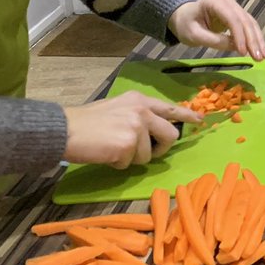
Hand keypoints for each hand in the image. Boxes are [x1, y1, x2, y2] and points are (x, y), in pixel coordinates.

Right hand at [63, 91, 197, 168]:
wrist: (65, 129)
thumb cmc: (87, 122)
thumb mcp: (117, 108)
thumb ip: (138, 116)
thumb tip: (153, 130)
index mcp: (139, 100)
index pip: (170, 107)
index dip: (186, 115)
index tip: (200, 120)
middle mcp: (142, 110)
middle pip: (170, 135)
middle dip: (160, 149)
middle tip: (143, 153)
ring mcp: (136, 127)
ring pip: (149, 155)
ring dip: (132, 158)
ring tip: (112, 149)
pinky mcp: (127, 145)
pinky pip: (130, 164)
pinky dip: (118, 164)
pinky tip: (105, 153)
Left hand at [169, 0, 264, 60]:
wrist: (184, 16)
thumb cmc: (186, 25)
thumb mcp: (194, 35)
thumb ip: (214, 40)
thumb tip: (235, 47)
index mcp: (215, 2)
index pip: (232, 19)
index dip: (240, 36)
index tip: (243, 53)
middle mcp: (228, 1)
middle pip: (244, 20)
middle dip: (253, 40)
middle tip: (259, 57)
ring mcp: (234, 6)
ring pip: (250, 23)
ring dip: (258, 40)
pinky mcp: (237, 14)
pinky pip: (249, 25)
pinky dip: (255, 38)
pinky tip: (261, 50)